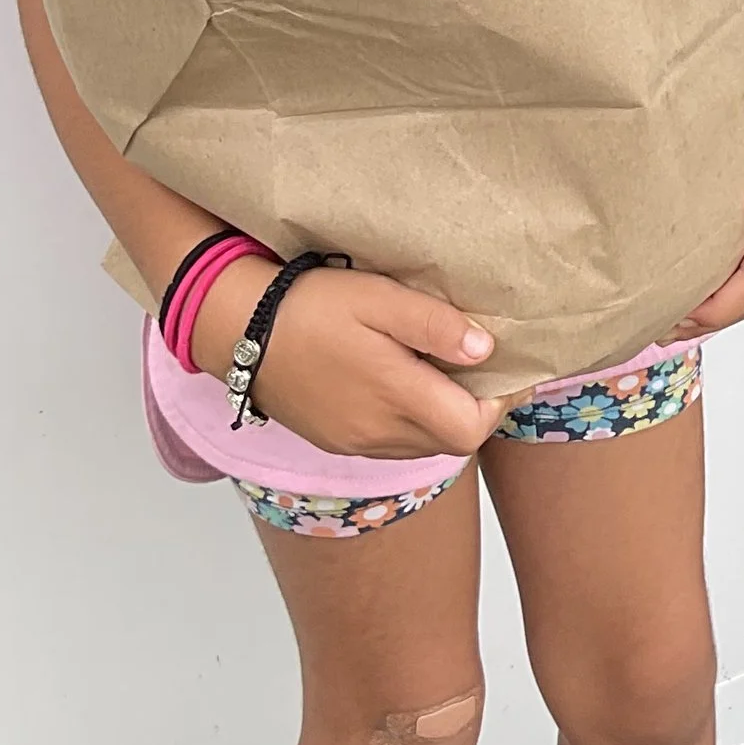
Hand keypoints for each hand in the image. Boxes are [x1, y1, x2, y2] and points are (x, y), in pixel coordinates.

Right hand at [190, 260, 505, 461]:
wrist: (238, 328)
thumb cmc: (311, 305)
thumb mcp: (377, 298)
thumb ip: (434, 326)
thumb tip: (485, 351)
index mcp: (393, 396)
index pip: (471, 428)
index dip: (498, 403)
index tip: (505, 369)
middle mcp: (376, 432)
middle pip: (451, 441)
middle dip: (475, 410)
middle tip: (480, 366)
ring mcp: (353, 442)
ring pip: (422, 445)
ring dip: (443, 418)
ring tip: (444, 372)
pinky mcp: (334, 440)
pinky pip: (390, 443)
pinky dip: (410, 422)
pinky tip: (403, 384)